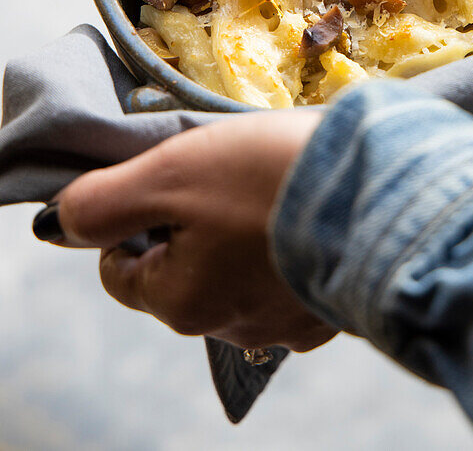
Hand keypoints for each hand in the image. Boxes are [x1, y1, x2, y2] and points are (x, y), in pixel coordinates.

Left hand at [43, 111, 333, 350]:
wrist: (385, 189)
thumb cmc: (269, 178)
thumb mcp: (170, 173)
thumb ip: (103, 202)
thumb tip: (60, 222)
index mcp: (180, 300)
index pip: (121, 269)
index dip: (135, 217)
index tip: (172, 179)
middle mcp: (229, 326)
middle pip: (181, 271)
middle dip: (192, 223)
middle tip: (225, 173)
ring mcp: (286, 324)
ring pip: (237, 275)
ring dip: (242, 236)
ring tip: (271, 186)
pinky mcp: (332, 308)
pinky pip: (289, 278)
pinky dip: (288, 248)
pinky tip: (305, 212)